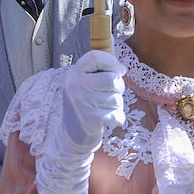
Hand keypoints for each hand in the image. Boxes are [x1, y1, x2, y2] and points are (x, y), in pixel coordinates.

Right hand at [35, 50, 126, 193]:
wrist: (71, 136)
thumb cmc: (85, 106)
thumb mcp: (85, 85)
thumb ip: (100, 73)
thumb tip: (122, 69)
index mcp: (74, 73)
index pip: (95, 56)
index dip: (111, 62)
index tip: (118, 71)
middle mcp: (75, 85)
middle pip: (113, 79)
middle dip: (118, 89)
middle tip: (110, 96)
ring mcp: (81, 103)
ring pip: (117, 98)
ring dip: (117, 106)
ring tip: (104, 110)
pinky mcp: (90, 119)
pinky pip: (117, 114)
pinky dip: (118, 119)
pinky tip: (108, 121)